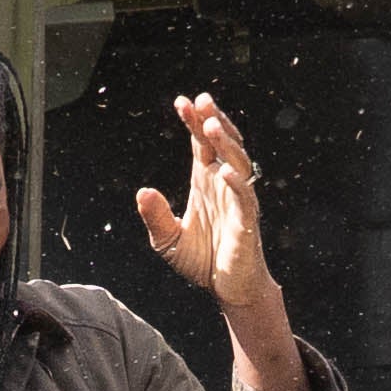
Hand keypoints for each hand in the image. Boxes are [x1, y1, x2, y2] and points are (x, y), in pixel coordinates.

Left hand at [135, 92, 305, 390]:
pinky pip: (245, 197)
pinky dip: (235, 183)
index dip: (193, 122)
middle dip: (212, 121)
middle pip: (221, 144)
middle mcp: (222, 185)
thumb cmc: (202, 262)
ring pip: (236, 162)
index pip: (200, 144)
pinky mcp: (247, 221)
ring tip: (212, 126)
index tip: (181, 102)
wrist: (226, 290)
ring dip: (225, 143)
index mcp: (204, 182)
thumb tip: (143, 191)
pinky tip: (222, 171)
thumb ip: (154, 216)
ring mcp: (237, 200)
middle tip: (202, 101)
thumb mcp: (167, 240)